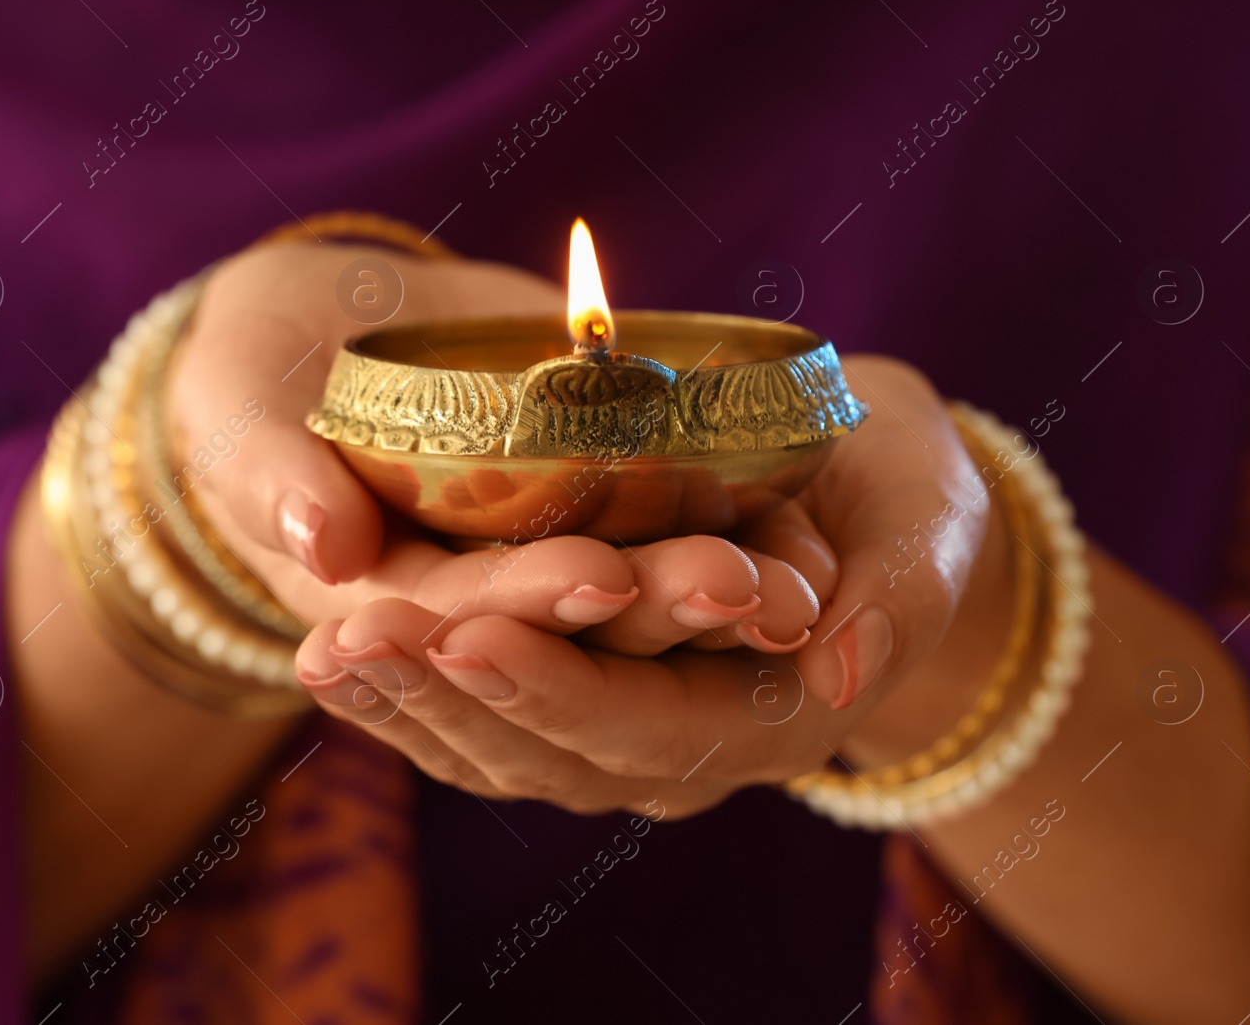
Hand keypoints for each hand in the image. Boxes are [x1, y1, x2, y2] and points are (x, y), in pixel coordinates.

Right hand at [166, 238, 830, 651]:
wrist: (311, 331)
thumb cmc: (249, 375)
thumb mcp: (234, 414)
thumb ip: (266, 477)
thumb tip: (322, 546)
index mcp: (380, 613)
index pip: (461, 624)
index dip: (526, 605)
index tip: (597, 571)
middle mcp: (476, 617)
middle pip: (574, 637)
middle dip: (655, 615)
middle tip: (743, 584)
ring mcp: (538, 575)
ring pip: (636, 615)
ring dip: (711, 603)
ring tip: (792, 582)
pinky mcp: (592, 524)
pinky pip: (667, 552)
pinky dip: (730, 546)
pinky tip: (805, 546)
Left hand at [291, 355, 1010, 815]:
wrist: (873, 513)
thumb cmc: (905, 496)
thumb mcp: (930, 518)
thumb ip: (903, 590)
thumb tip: (845, 668)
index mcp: (771, 719)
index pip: (652, 723)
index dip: (559, 687)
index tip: (468, 633)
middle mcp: (687, 753)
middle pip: (552, 750)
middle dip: (449, 699)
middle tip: (352, 639)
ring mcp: (626, 740)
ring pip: (501, 749)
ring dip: (405, 708)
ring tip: (319, 653)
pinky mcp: (580, 706)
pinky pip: (483, 724)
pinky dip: (408, 698)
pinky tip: (331, 659)